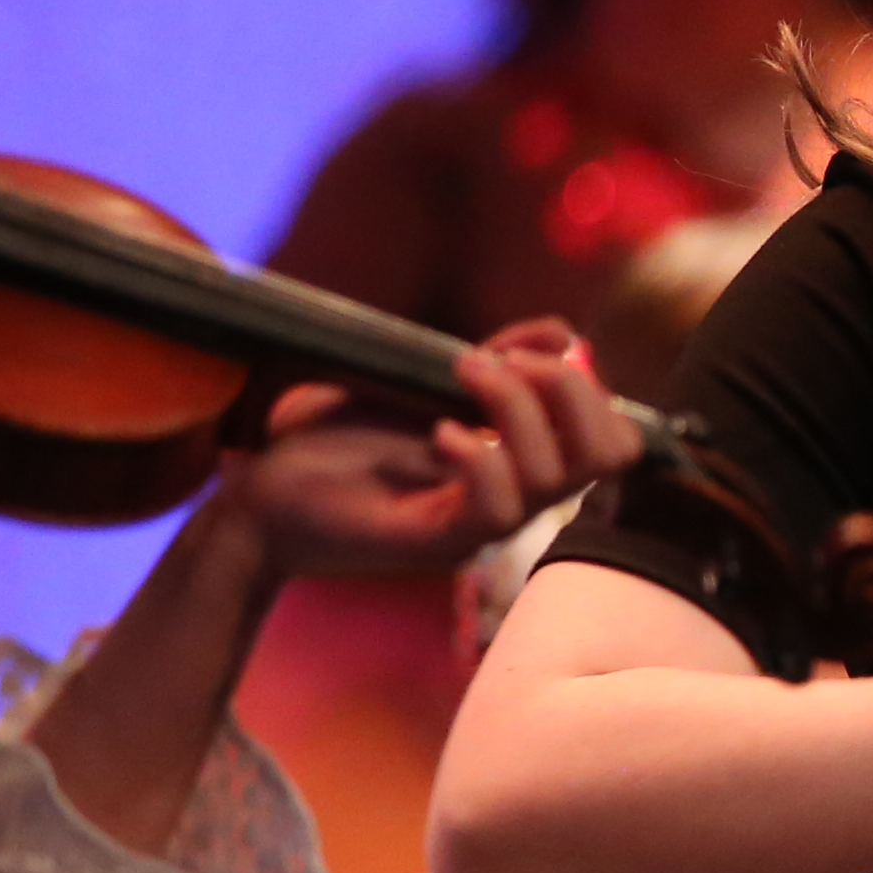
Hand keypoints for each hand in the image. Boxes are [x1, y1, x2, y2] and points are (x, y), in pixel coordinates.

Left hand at [228, 320, 646, 580]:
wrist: (260, 493)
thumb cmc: (333, 440)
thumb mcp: (420, 379)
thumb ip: (493, 360)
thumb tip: (563, 330)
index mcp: (519, 458)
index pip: (613, 440)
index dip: (591, 390)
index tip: (527, 353)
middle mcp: (515, 493)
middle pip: (609, 456)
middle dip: (571, 393)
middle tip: (503, 362)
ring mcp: (481, 524)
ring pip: (555, 477)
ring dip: (515, 410)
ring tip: (461, 374)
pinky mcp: (441, 542)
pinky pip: (498, 509)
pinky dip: (477, 458)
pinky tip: (437, 433)